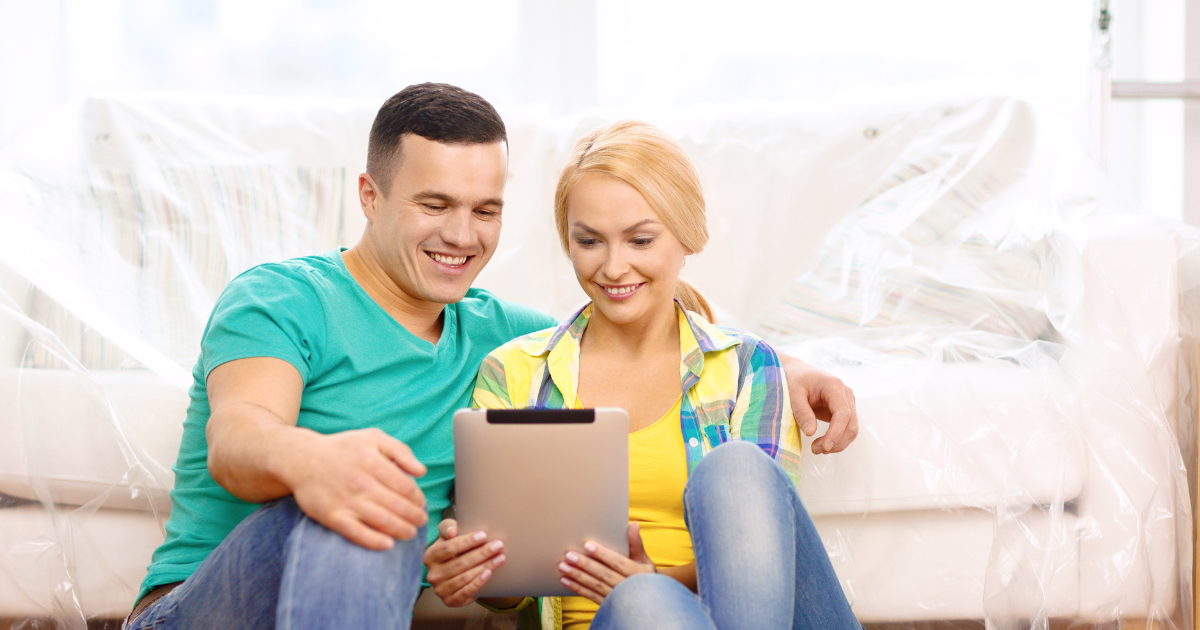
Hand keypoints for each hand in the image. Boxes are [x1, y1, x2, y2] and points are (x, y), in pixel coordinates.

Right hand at [285, 428, 428, 549]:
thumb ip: (400, 451)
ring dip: (402, 530)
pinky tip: (388, 544)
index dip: (418, 498)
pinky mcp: (332, 516)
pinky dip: (375, 541)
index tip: (421, 503)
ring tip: (410, 533)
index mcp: (372, 462)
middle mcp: (360, 482)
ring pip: (383, 521)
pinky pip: (357, 533)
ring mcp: (346, 501)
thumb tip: (421, 471)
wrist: (301, 459)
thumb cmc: (342, 448)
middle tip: (421, 521)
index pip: (406, 487)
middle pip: (398, 506)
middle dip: (415, 517)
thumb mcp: (373, 437)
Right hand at [423, 519, 507, 606]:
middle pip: (459, 563)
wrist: (456, 573)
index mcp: (430, 557)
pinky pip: (466, 592)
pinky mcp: (451, 601)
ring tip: (500, 557)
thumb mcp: (448, 536)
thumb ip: (448, 528)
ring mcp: (440, 590)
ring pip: (465, 577)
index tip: (484, 535)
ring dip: (485, 566)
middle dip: (482, 553)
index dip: (466, 541)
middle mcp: (432, 575)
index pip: (448, 548)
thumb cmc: (453, 550)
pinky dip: (479, 582)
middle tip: (499, 545)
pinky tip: (489, 573)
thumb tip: (452, 531)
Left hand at [559, 522, 654, 604]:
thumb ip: (636, 543)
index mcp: (638, 573)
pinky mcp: (607, 605)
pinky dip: (577, 588)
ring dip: (578, 576)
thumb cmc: (644, 576)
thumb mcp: (644, 560)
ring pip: (595, 585)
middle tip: (569, 555)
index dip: (603, 554)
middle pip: (603, 574)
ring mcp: (616, 598)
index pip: (618, 562)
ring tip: (563, 566)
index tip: (587, 545)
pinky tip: (565, 580)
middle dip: (585, 565)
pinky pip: (591, 596)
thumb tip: (634, 524)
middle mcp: (627, 587)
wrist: (647, 601)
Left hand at [779, 354, 857, 453]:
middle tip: (815, 450)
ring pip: (851, 429)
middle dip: (836, 441)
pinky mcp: (843, 411)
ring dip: (838, 444)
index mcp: (834, 386)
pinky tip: (822, 445)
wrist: (797, 373)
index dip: (836, 432)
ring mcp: (847, 403)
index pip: (843, 413)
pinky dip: (837, 441)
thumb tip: (810, 432)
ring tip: (817, 449)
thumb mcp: (792, 393)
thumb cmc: (794, 380)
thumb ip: (801, 411)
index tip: (825, 447)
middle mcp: (845, 394)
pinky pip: (846, 430)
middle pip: (851, 424)